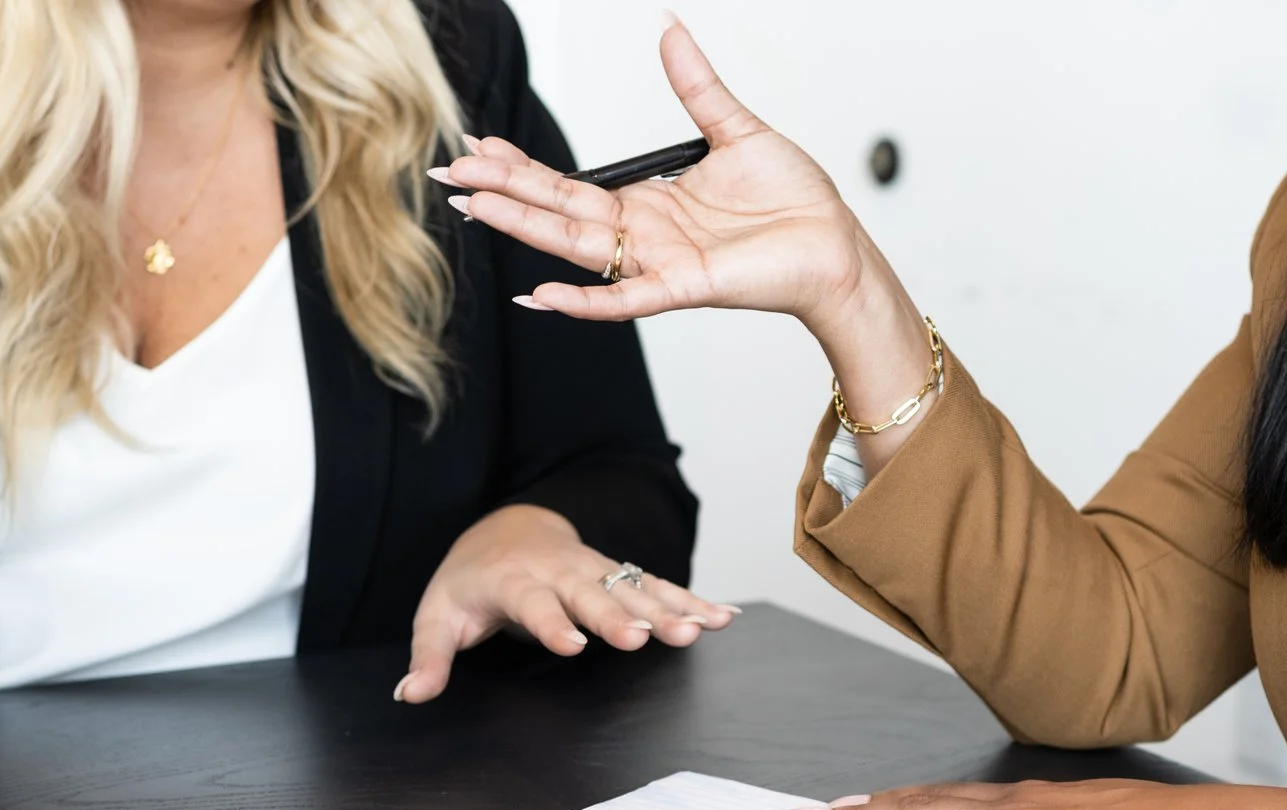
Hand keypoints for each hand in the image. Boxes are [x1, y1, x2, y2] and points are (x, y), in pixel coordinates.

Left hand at [396, 504, 735, 703]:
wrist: (502, 530)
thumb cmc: (468, 583)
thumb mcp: (438, 616)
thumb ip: (429, 657)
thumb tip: (410, 694)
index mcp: (513, 581)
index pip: (534, 603)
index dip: (553, 624)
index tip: (574, 645)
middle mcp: (559, 571)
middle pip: (594, 594)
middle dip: (621, 616)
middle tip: (648, 639)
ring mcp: (594, 570)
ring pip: (634, 588)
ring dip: (670, 609)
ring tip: (703, 630)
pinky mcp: (618, 575)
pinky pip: (657, 586)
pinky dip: (691, 600)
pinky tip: (722, 618)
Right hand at [433, 15, 942, 463]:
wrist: (835, 244)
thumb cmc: (795, 200)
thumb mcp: (736, 129)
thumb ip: (696, 86)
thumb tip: (670, 31)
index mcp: (647, 200)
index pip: (568, 183)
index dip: (523, 167)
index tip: (480, 147)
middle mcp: (643, 234)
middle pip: (557, 212)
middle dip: (503, 193)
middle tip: (451, 178)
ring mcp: (657, 263)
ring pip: (576, 247)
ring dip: (525, 230)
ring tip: (477, 211)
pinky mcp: (683, 287)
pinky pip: (623, 299)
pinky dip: (582, 301)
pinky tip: (539, 294)